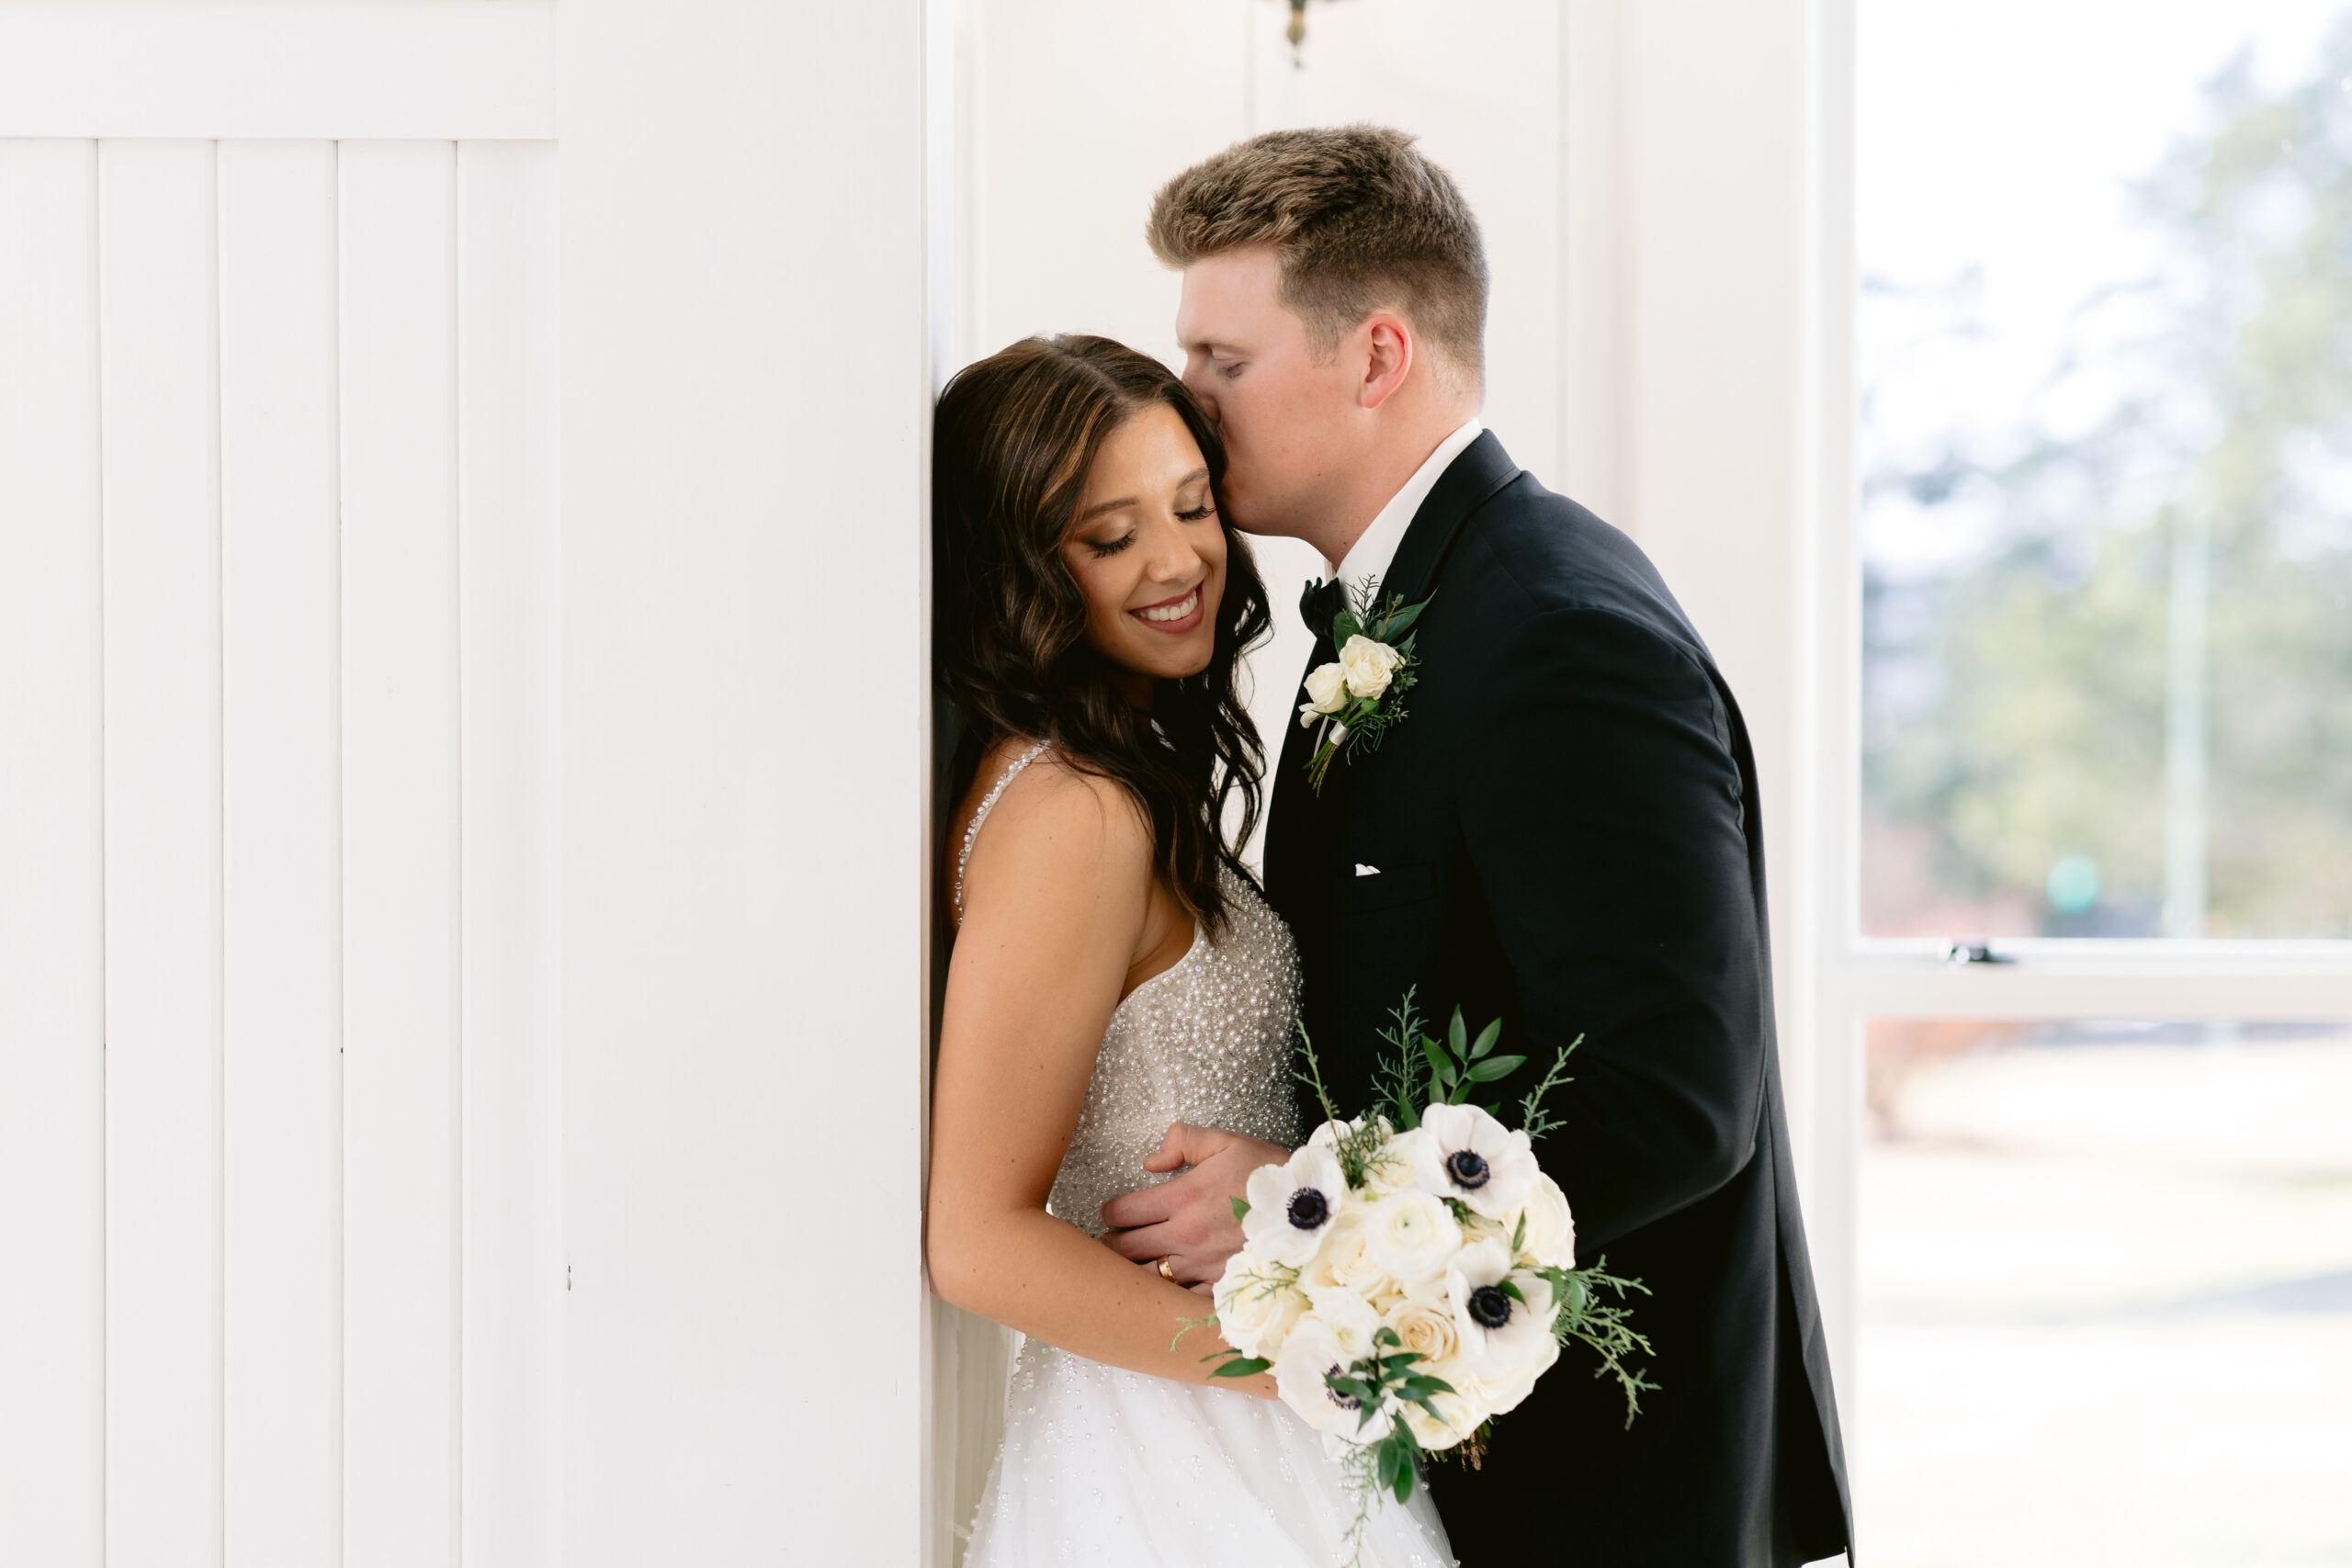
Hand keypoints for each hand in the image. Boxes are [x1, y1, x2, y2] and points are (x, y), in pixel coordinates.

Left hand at [1101, 1123, 1290, 1291]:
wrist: (1314, 1212)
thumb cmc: (1272, 1174)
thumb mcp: (1228, 1141)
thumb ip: (1183, 1140)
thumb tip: (1150, 1161)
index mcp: (1183, 1197)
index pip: (1123, 1211)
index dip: (1109, 1212)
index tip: (1111, 1213)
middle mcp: (1187, 1235)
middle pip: (1125, 1250)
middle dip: (1111, 1245)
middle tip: (1111, 1241)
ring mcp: (1203, 1266)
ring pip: (1147, 1279)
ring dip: (1134, 1273)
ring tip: (1131, 1267)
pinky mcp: (1221, 1287)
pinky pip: (1180, 1299)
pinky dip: (1169, 1295)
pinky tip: (1168, 1287)